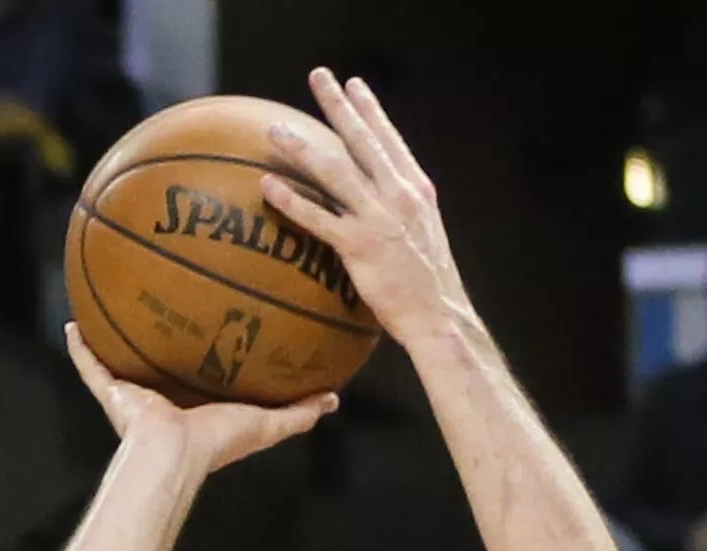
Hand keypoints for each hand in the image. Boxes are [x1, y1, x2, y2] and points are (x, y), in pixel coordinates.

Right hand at [66, 323, 336, 474]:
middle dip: (164, 334)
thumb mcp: (268, 424)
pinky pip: (90, 367)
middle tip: (169, 298)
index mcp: (197, 404)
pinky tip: (73, 323)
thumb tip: (334, 399)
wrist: (172, 454)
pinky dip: (80, 349)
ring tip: (116, 299)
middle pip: (162, 360)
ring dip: (117, 333)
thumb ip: (299, 413)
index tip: (219, 319)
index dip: (211, 349)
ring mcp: (134, 396)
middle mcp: (164, 398)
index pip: (205, 371)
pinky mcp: (111, 394)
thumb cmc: (218, 443)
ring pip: (123, 359)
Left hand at [258, 69, 473, 349]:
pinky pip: (317, 218)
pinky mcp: (359, 247)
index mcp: (417, 190)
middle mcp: (399, 196)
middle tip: (318, 77)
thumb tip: (377, 196)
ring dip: (301, 148)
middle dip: (337, 106)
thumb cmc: (428, 282)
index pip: (390, 140)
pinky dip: (290, 200)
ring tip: (275, 131)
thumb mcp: (423, 233)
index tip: (354, 84)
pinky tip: (267, 186)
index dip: (370, 110)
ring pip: (334, 172)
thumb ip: (402, 208)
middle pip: (362, 141)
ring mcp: (379, 219)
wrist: (439, 316)